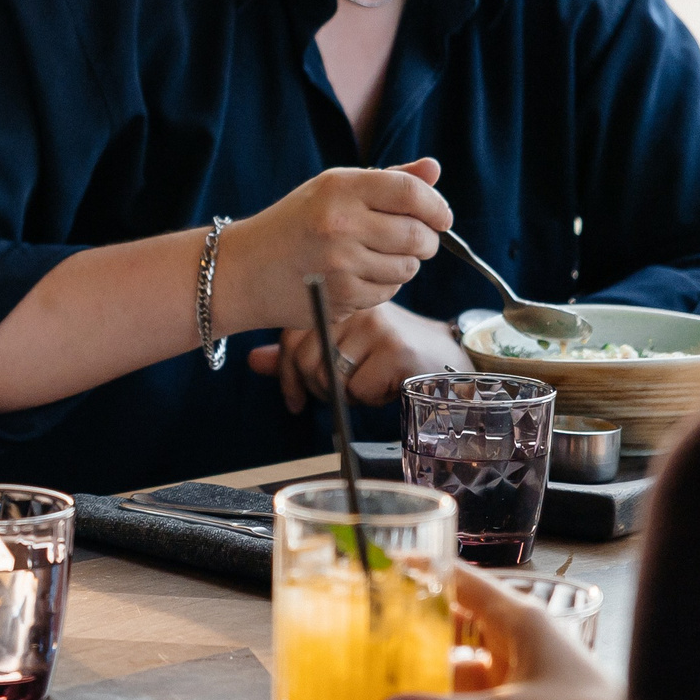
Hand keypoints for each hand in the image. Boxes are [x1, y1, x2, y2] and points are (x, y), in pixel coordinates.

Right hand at [215, 159, 451, 332]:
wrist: (244, 270)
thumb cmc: (294, 224)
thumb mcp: (333, 189)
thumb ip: (387, 180)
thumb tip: (435, 169)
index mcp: (340, 187)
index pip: (410, 192)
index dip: (436, 206)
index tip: (441, 216)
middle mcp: (341, 223)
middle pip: (418, 235)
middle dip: (427, 240)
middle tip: (416, 240)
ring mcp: (341, 263)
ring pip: (408, 268)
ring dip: (404, 264)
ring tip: (377, 257)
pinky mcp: (341, 297)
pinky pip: (388, 292)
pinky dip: (383, 286)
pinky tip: (358, 276)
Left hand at [248, 302, 469, 411]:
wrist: (447, 359)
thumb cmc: (390, 354)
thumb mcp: (342, 348)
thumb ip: (298, 353)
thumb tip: (252, 360)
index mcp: (337, 298)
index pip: (291, 337)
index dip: (287, 375)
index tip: (294, 401)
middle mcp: (354, 306)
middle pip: (307, 361)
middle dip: (319, 390)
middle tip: (344, 394)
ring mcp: (376, 325)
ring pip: (331, 378)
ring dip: (348, 396)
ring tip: (371, 383)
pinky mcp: (395, 348)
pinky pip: (359, 390)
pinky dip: (371, 399)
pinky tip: (389, 386)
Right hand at [379, 566, 629, 699]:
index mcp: (518, 619)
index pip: (459, 578)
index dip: (419, 570)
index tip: (376, 568)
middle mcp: (518, 640)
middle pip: (453, 624)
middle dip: (412, 632)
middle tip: (363, 636)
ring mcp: (522, 675)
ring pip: (462, 669)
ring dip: (429, 682)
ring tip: (380, 689)